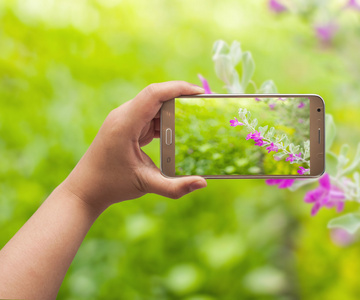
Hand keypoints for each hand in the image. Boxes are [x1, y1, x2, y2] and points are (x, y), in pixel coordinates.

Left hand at [61, 81, 206, 212]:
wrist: (84, 190)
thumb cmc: (111, 185)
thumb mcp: (146, 185)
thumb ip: (176, 187)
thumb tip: (203, 183)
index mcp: (125, 124)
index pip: (153, 94)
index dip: (177, 88)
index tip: (200, 93)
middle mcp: (123, 116)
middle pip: (155, 97)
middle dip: (180, 99)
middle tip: (204, 107)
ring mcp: (124, 121)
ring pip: (153, 106)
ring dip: (173, 111)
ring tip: (196, 119)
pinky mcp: (126, 128)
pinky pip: (148, 117)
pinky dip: (164, 122)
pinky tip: (177, 133)